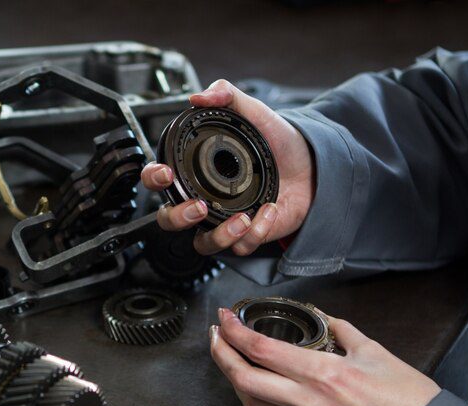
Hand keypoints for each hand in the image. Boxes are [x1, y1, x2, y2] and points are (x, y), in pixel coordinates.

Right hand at [142, 80, 314, 256]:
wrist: (313, 165)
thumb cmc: (278, 143)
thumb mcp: (254, 112)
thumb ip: (226, 95)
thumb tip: (199, 96)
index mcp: (196, 172)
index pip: (159, 180)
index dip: (154, 178)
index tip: (166, 173)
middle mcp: (204, 199)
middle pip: (169, 220)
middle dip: (178, 217)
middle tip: (199, 206)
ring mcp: (223, 220)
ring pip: (202, 244)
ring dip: (218, 236)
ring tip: (241, 220)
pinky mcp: (247, 236)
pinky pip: (240, 247)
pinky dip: (256, 232)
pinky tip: (269, 211)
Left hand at [210, 308, 439, 405]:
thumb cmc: (407, 396)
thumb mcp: (373, 350)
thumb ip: (340, 329)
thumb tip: (320, 316)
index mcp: (324, 374)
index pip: (262, 350)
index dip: (235, 332)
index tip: (225, 318)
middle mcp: (309, 402)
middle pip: (244, 380)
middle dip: (221, 355)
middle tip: (215, 335)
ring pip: (251, 404)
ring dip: (233, 380)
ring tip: (228, 357)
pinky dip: (256, 399)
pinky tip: (254, 383)